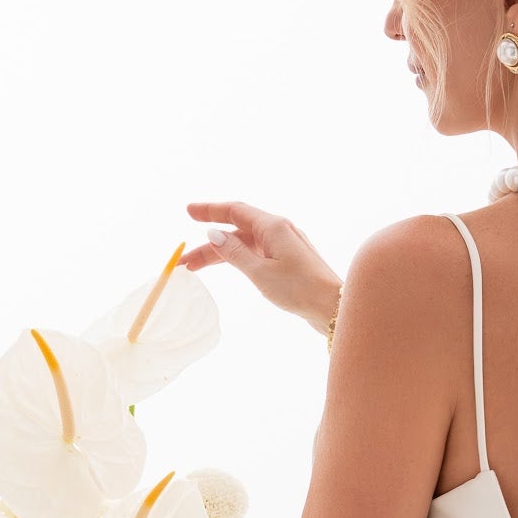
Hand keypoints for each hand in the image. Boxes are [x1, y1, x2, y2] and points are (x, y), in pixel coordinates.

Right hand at [182, 200, 342, 331]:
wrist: (332, 307)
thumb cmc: (299, 289)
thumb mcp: (259, 272)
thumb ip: (234, 252)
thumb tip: (214, 233)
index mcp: (273, 227)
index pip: (235, 211)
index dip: (210, 210)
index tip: (188, 211)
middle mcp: (279, 230)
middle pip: (236, 231)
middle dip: (209, 243)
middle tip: (184, 258)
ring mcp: (284, 245)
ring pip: (245, 244)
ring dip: (220, 254)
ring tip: (195, 269)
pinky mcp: (288, 260)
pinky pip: (256, 253)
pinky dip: (237, 258)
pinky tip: (227, 265)